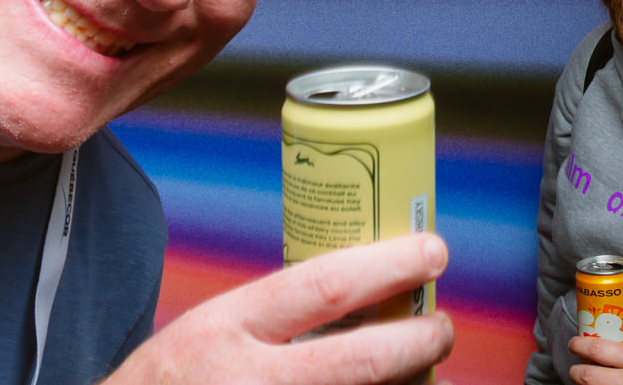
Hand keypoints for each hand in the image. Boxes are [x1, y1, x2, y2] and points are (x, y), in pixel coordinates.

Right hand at [104, 233, 453, 384]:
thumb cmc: (179, 380)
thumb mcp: (215, 329)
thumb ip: (280, 317)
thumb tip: (374, 290)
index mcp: (229, 327)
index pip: (325, 286)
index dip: (390, 266)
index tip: (434, 251)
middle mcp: (249, 381)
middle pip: (360, 360)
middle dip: (419, 340)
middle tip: (443, 326)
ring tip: (427, 372)